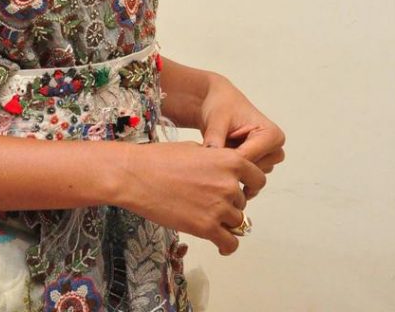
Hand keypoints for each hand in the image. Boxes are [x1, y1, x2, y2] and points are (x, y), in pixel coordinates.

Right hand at [122, 140, 266, 255]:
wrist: (137, 175)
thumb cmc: (160, 158)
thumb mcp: (195, 149)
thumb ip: (215, 160)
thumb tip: (223, 172)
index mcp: (229, 160)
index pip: (258, 178)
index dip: (249, 184)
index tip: (240, 188)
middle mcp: (229, 184)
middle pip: (242, 201)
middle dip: (229, 201)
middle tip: (208, 200)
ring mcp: (219, 207)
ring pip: (237, 222)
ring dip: (225, 221)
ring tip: (207, 218)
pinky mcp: (207, 228)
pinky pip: (230, 243)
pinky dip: (227, 246)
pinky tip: (221, 245)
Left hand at [198, 74, 285, 196]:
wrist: (220, 103)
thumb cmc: (221, 106)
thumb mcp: (217, 119)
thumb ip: (215, 138)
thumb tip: (210, 155)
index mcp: (272, 135)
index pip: (249, 158)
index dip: (226, 159)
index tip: (208, 157)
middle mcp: (275, 149)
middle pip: (250, 171)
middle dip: (229, 165)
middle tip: (211, 155)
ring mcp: (268, 160)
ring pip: (248, 177)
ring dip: (231, 169)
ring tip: (218, 151)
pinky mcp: (260, 166)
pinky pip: (246, 180)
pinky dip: (233, 173)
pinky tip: (221, 161)